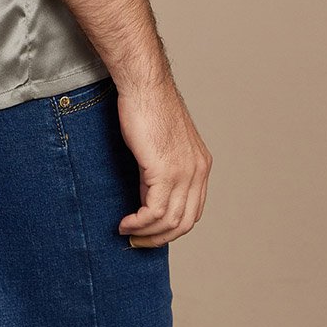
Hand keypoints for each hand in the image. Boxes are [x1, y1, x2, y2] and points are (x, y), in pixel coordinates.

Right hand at [115, 75, 211, 246]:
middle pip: (184, 222)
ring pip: (170, 221)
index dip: (171, 226)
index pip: (193, 210)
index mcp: (201, 165)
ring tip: (127, 233)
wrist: (143, 86)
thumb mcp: (161, 144)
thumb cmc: (147, 107)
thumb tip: (147, 195)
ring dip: (146, 234)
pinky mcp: (165, 171)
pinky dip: (139, 224)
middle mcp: (198, 171)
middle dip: (159, 238)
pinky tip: (125, 223)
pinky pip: (154, 212)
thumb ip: (161, 170)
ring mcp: (184, 172)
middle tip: (136, 241)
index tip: (149, 230)